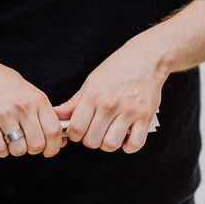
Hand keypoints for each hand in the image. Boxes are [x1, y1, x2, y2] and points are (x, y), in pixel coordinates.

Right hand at [0, 54, 64, 158]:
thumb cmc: (5, 86)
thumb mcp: (30, 93)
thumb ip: (44, 114)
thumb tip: (59, 140)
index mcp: (38, 99)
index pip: (54, 131)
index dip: (53, 146)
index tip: (48, 150)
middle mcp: (23, 106)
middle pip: (37, 144)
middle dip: (33, 150)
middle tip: (26, 144)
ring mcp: (4, 114)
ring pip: (19, 149)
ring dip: (15, 150)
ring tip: (11, 140)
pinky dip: (0, 150)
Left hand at [55, 38, 166, 153]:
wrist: (146, 58)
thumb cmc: (118, 68)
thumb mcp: (92, 81)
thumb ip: (75, 102)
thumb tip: (58, 115)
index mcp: (93, 95)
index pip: (76, 128)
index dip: (75, 134)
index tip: (80, 131)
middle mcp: (110, 104)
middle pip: (92, 141)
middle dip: (91, 140)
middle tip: (95, 131)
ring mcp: (129, 111)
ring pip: (111, 144)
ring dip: (108, 143)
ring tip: (110, 133)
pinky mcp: (145, 116)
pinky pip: (134, 144)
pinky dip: (128, 146)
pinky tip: (125, 136)